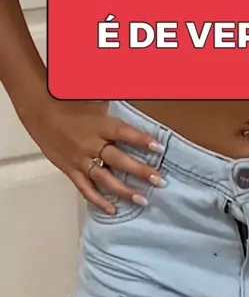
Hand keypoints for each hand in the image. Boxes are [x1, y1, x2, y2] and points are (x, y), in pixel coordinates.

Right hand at [21, 98, 163, 214]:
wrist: (40, 112)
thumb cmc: (70, 102)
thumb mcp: (95, 98)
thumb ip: (116, 98)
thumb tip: (137, 87)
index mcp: (100, 125)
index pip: (125, 133)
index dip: (142, 140)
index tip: (160, 148)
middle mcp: (92, 144)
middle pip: (119, 160)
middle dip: (140, 171)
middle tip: (160, 181)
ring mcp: (81, 160)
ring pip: (105, 179)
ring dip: (124, 191)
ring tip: (142, 200)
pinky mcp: (70, 170)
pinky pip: (85, 188)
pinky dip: (98, 200)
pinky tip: (113, 209)